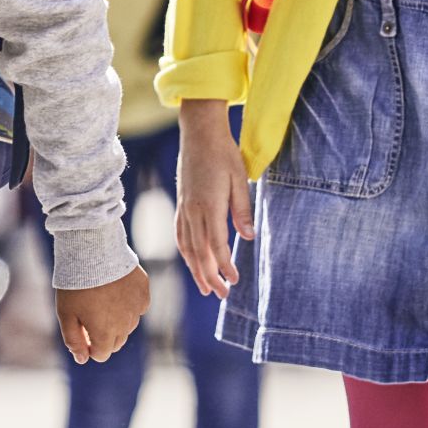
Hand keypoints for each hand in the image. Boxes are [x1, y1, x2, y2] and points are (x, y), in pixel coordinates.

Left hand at [55, 265, 149, 364]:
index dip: (88, 346)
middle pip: (116, 342)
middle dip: (103, 336)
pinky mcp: (144, 293)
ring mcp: (137, 309)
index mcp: (104, 334)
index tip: (81, 331)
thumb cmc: (75, 284)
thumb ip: (73, 340)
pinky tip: (116, 290)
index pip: (101, 355)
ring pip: (128, 326)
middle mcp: (125, 325)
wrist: (94, 251)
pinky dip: (128, 304)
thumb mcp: (65, 314)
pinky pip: (138, 307)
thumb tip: (82, 359)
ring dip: (117, 320)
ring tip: (101, 299)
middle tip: (89, 315)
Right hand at [175, 99, 256, 297]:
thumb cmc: (223, 153)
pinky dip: (185, 252)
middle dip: (209, 275)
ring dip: (196, 269)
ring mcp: (184, 207)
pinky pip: (180, 234)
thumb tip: (247, 237)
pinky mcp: (181, 203)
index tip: (234, 280)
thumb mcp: (240, 179)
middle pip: (199, 251)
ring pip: (187, 246)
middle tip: (221, 294)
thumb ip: (242, 210)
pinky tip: (192, 261)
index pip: (216, 244)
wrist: (198, 133)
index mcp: (209, 205)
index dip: (224, 265)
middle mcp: (193, 210)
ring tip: (206, 287)